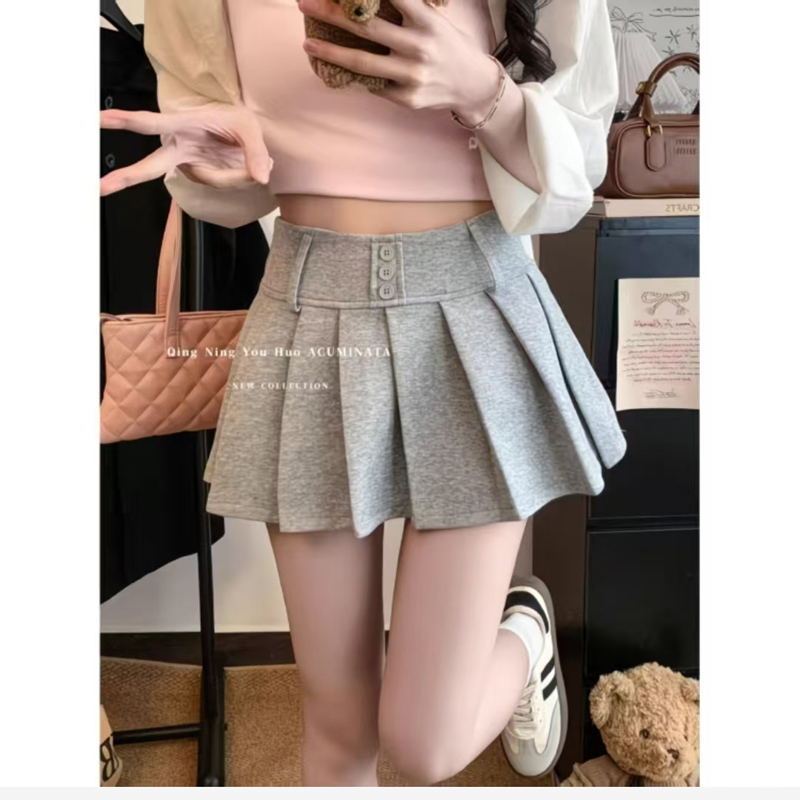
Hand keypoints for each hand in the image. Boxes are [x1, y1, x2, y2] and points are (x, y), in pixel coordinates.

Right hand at [100, 103, 273, 195]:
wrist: (244, 135)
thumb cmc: (238, 122)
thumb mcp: (250, 128)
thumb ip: (256, 152)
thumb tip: (261, 177)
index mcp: (181, 125)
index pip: (150, 124)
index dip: (125, 121)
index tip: (100, 118)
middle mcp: (178, 147)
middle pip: (149, 166)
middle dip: (125, 176)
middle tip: (100, 187)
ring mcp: (187, 164)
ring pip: (207, 179)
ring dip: (234, 174)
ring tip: (248, 160)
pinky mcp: (198, 176)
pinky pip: (218, 184)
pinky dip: (236, 179)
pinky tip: (240, 167)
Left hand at [299, 0, 500, 122]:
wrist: (473, 86)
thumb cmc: (449, 46)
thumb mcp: (436, 19)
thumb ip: (410, 10)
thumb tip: (366, 2)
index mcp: (426, 20)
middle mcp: (419, 46)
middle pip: (366, 27)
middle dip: (331, 14)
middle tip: (305, 4)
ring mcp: (412, 74)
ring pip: (362, 62)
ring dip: (331, 53)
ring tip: (309, 46)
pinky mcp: (407, 97)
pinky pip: (373, 85)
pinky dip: (354, 76)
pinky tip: (336, 69)